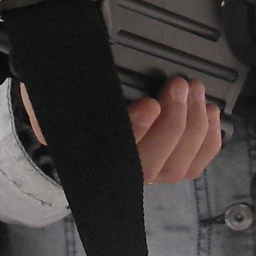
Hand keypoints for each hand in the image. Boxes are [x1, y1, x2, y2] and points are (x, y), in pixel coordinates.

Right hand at [18, 75, 222, 184]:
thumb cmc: (66, 111)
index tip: (149, 104)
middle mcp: (121, 173)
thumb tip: (44, 81)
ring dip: (193, 128)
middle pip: (154, 163)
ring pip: (178, 167)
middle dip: (174, 121)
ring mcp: (148, 172)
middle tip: (179, 85)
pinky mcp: (169, 166)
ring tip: (195, 92)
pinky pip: (195, 166)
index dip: (136, 129)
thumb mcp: (48, 101)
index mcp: (90, 157)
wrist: (69, 132)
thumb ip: (46, 94)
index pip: (116, 151)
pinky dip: (209, 142)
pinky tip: (210, 113)